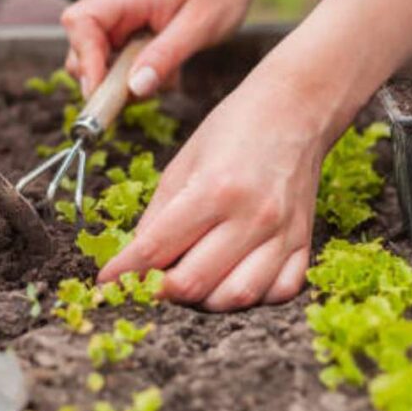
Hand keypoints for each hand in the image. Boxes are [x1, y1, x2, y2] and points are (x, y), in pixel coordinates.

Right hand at [61, 0, 256, 97]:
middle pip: (78, 48)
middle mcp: (114, 10)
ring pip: (95, 65)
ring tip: (162, 79)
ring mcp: (118, 27)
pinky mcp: (127, 43)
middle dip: (100, 78)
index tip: (100, 89)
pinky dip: (135, 83)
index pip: (81, 22)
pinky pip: (116, 71)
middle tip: (134, 95)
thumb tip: (134, 88)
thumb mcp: (200, 25)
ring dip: (121, 85)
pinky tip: (165, 75)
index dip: (84, 58)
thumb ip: (166, 55)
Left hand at [97, 68, 327, 310]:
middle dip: (158, 291)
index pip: (156, 250)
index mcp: (213, 189)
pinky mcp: (305, 242)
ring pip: (236, 298)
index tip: (106, 283)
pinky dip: (250, 297)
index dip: (124, 273)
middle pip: (193, 283)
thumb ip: (157, 215)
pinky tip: (231, 280)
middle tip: (145, 284)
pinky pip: (280, 293)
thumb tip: (134, 260)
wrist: (296, 109)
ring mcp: (283, 233)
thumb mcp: (182, 162)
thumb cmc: (234, 129)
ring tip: (187, 282)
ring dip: (203, 301)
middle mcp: (252, 217)